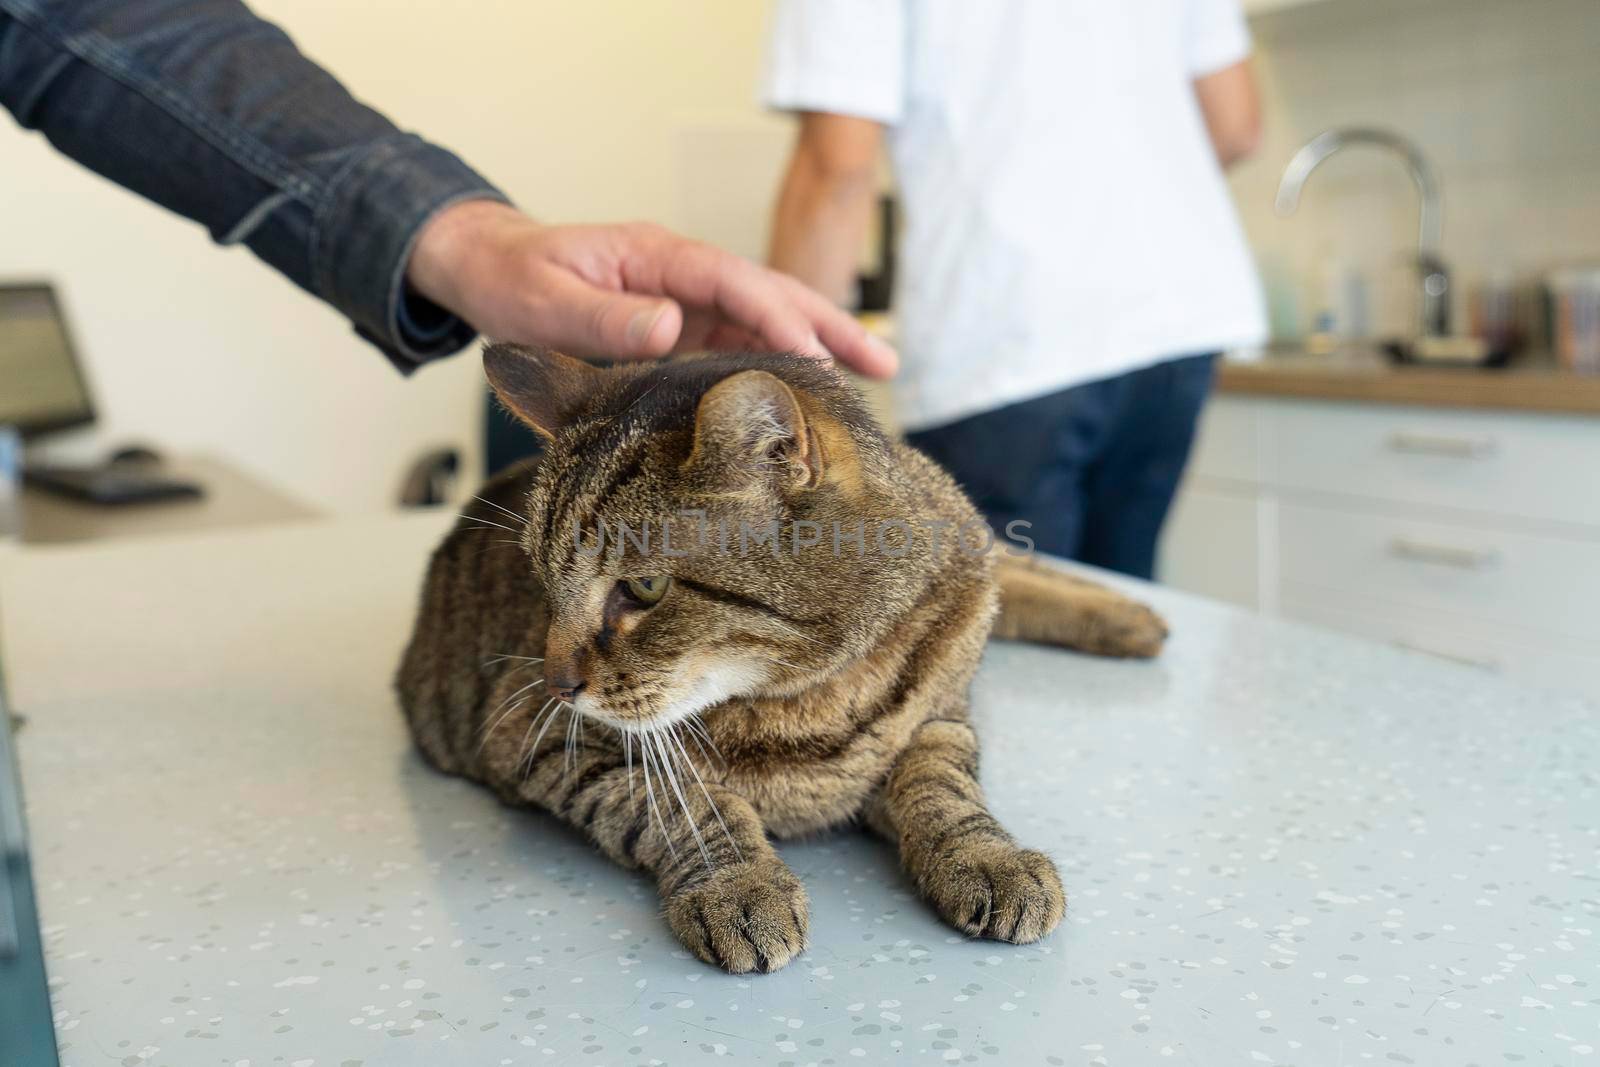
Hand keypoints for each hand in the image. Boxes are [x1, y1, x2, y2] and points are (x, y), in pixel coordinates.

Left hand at [407, 199, 896, 378]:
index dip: (780, 317)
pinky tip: (804, 395)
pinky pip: (736, 346)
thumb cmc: (507, 280)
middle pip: (770, 295)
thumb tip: (671, 325)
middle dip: (829, 327)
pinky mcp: (677, 328)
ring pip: (763, 322)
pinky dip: (776, 366)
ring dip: (815, 350)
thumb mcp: (542, 300)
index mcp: (657, 256)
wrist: (482, 269)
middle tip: (885, 365)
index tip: (817, 356)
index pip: (735, 282)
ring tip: (870, 384)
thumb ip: (603, 315)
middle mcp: (681, 274)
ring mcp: (683, 301)